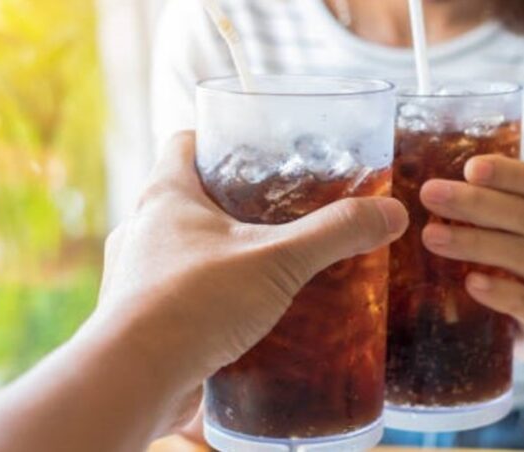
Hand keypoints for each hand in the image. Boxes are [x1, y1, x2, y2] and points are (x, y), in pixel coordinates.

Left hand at [90, 131, 408, 433]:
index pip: (185, 143)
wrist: (134, 378)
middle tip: (278, 214)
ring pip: (181, 251)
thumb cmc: (192, 303)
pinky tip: (243, 320)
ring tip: (266, 269)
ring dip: (219, 257)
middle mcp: (143, 231)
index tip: (253, 148)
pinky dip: (209, 302)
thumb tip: (389, 213)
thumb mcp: (277, 260)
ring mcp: (137, 277)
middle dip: (231, 204)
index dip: (218, 138)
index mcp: (166, 197)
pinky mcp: (142, 321)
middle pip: (187, 198)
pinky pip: (178, 299)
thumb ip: (334, 234)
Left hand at [418, 155, 523, 391]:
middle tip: (429, 194)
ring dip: (474, 242)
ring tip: (431, 237)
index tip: (469, 168)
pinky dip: (498, 291)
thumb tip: (411, 194)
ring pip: (520, 254)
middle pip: (521, 215)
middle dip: (473, 203)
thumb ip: (477, 211)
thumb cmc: (515, 269)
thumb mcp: (506, 233)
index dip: (506, 172)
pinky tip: (470, 283)